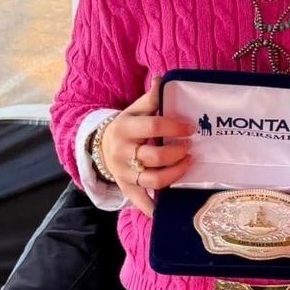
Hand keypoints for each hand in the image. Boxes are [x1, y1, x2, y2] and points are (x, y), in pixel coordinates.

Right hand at [100, 76, 193, 216]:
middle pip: (154, 156)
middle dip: (177, 153)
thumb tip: (161, 78)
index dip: (174, 126)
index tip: (191, 128)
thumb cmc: (125, 126)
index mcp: (125, 129)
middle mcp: (122, 152)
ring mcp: (123, 173)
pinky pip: (139, 201)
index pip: (153, 126)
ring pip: (152, 179)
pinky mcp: (126, 187)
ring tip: (187, 164)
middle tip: (189, 148)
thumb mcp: (133, 110)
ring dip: (174, 174)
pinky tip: (165, 210)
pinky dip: (152, 208)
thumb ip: (150, 98)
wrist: (99, 146)